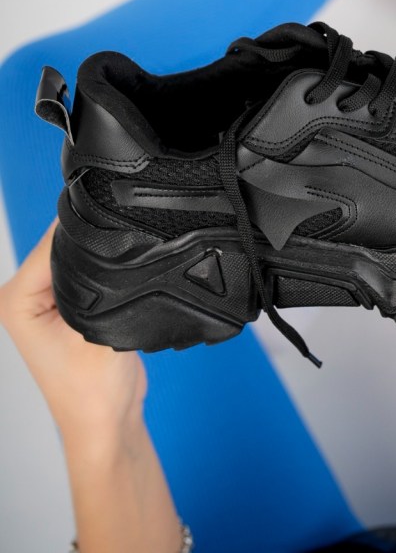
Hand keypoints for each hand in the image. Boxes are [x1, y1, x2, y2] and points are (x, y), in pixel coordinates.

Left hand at [0, 219, 145, 442]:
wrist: (107, 423)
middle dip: (94, 249)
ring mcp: (42, 298)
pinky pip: (85, 269)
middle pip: (62, 244)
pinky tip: (117, 288)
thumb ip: (99, 276)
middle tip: (118, 274)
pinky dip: (103, 273)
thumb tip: (105, 234)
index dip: (87, 237)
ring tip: (117, 289)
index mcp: (14, 299)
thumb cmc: (92, 392)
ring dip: (100, 263)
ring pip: (77, 254)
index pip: (52, 243)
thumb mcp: (97, 326)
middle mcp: (21, 295)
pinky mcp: (64, 302)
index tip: (117, 238)